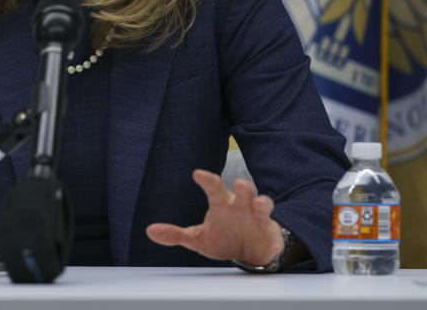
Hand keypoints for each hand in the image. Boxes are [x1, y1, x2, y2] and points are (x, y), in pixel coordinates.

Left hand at [145, 169, 283, 264]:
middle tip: (239, 184)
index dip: (207, 180)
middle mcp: (241, 206)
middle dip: (243, 186)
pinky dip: (277, 239)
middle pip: (244, 190)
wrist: (248, 252)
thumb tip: (149, 231)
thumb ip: (176, 234)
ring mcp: (258, 217)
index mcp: (222, 205)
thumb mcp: (198, 239)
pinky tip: (275, 244)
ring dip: (262, 203)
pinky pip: (277, 236)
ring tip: (259, 204)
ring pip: (263, 204)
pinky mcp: (272, 234)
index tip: (197, 174)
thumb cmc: (223, 238)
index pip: (214, 188)